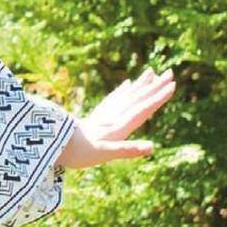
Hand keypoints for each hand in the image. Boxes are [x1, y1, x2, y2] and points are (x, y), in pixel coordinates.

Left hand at [55, 68, 176, 170]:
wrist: (55, 145)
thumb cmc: (81, 153)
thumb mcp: (105, 154)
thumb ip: (128, 150)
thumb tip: (152, 147)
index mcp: (119, 124)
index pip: (143, 108)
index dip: (158, 97)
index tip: (172, 85)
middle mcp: (114, 115)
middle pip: (138, 98)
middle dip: (155, 86)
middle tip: (170, 72)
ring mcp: (106, 114)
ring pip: (128, 95)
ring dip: (141, 84)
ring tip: (151, 72)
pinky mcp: (98, 115)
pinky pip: (115, 99)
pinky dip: (123, 91)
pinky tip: (128, 84)